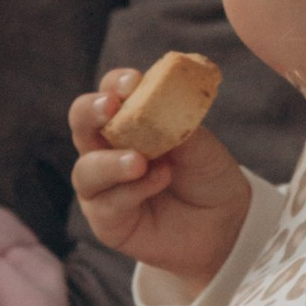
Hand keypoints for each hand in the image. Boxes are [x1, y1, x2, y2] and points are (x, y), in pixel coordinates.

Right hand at [69, 74, 251, 282]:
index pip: (110, 92)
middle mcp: (108, 149)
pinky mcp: (108, 221)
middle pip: (81, 123)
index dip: (116, 83)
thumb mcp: (201, 145)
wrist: (224, 222)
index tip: (133, 82)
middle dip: (90, 112)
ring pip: (86, 170)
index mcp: (128, 121)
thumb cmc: (206, 175)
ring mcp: (104, 186)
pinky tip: (158, 182)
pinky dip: (130, 192)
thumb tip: (158, 108)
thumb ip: (177, 126)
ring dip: (110, 163)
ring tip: (140, 162)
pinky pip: (106, 204)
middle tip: (111, 108)